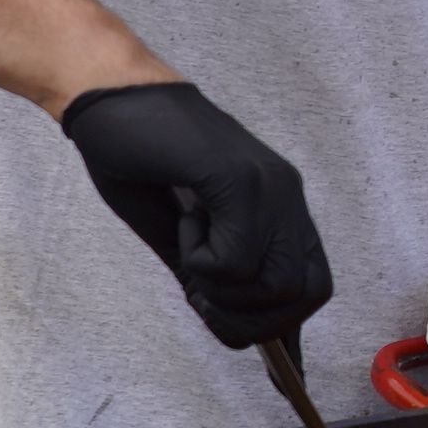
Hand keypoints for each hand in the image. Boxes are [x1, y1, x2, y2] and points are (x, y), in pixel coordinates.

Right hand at [59, 84, 336, 348]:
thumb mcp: (181, 236)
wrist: (114, 100)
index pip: (313, 287)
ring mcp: (270, 187)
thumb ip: (212, 277)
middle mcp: (289, 198)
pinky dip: (199, 258)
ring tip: (190, 246)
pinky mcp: (239, 180)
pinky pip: (235, 258)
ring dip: (222, 288)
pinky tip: (184, 220)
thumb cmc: (144, 161)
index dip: (274, 322)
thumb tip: (232, 326)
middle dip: (246, 316)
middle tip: (200, 290)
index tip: (222, 316)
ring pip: (274, 285)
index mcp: (282, 210)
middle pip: (303, 296)